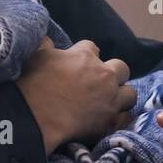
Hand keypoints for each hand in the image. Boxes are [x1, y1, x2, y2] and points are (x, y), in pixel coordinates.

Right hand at [16, 37, 136, 155]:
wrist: (34, 117)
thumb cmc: (32, 84)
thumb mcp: (36, 57)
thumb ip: (45, 47)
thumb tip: (48, 40)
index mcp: (85, 56)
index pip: (93, 48)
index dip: (85, 56)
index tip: (78, 65)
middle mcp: (104, 76)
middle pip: (121, 68)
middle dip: (112, 73)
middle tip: (99, 83)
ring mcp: (110, 100)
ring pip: (130, 93)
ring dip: (121, 96)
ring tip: (109, 102)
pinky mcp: (110, 122)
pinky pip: (126, 117)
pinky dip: (119, 118)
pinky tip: (110, 119)